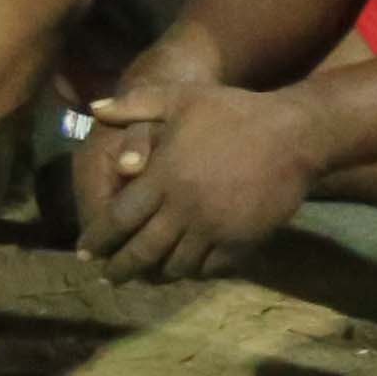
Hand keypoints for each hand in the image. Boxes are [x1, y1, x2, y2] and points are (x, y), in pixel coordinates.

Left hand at [75, 71, 320, 280]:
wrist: (292, 134)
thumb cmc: (232, 112)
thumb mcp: (180, 98)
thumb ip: (134, 104)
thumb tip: (93, 109)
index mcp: (163, 176)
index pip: (118, 219)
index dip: (98, 239)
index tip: (84, 252)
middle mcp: (183, 208)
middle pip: (142, 251)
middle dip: (120, 268)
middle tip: (108, 278)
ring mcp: (213, 229)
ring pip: (175, 265)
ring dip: (156, 273)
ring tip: (146, 276)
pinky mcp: (240, 242)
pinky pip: (209, 268)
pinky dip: (193, 272)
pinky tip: (185, 269)